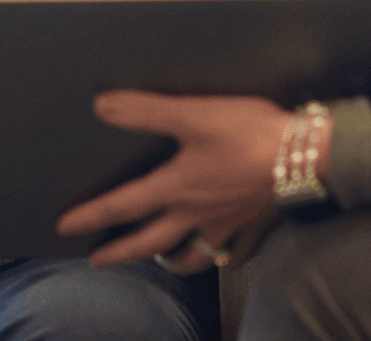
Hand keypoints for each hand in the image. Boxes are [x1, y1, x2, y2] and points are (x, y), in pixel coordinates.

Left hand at [56, 90, 293, 270]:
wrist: (303, 154)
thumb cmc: (251, 134)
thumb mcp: (192, 114)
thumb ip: (146, 111)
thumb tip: (104, 106)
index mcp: (176, 187)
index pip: (122, 206)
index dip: (91, 216)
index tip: (67, 226)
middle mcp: (194, 211)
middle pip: (148, 241)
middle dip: (119, 252)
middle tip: (98, 261)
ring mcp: (221, 220)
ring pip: (187, 252)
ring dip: (167, 260)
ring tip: (158, 263)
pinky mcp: (246, 218)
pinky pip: (222, 247)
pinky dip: (212, 253)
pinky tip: (214, 248)